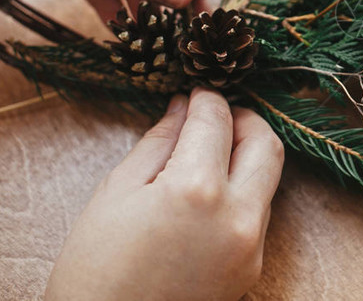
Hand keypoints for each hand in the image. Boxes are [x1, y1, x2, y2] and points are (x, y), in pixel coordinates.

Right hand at [44, 88, 283, 300]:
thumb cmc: (94, 271)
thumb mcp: (116, 193)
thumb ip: (159, 142)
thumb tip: (184, 106)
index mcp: (196, 191)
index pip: (218, 121)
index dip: (208, 98)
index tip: (197, 92)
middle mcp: (237, 217)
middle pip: (267, 145)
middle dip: (245, 119)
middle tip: (217, 115)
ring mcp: (251, 246)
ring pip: (268, 179)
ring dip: (246, 156)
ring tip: (210, 152)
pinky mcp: (253, 268)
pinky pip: (258, 213)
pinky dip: (242, 191)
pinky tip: (209, 193)